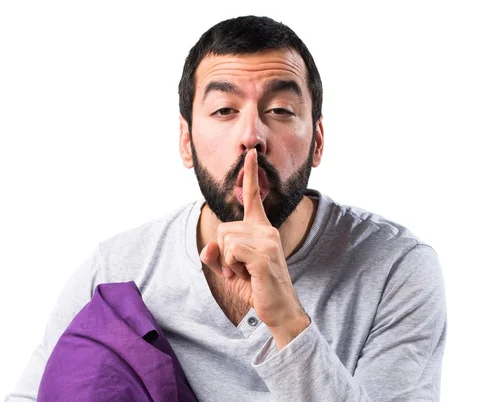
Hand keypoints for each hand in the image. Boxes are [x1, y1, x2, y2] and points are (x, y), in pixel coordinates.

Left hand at [200, 149, 309, 348]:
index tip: (251, 153)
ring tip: (245, 273)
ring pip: (225, 240)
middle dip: (223, 254)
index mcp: (261, 229)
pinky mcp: (263, 255)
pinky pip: (230, 250)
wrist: (279, 310)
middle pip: (224, 228)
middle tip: (240, 269)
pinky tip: (246, 275)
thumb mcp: (230, 271)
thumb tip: (208, 246)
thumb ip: (216, 257)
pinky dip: (230, 266)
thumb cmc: (257, 288)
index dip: (250, 175)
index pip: (254, 197)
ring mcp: (267, 241)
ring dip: (227, 262)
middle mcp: (266, 230)